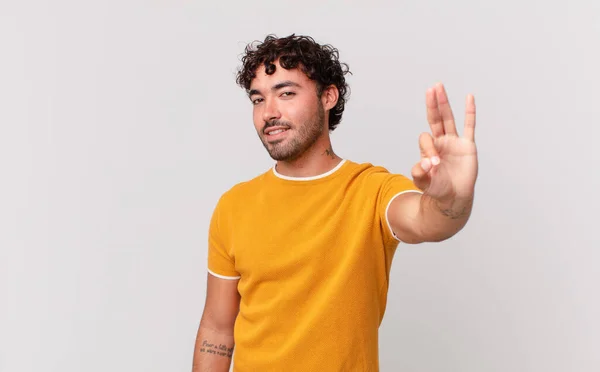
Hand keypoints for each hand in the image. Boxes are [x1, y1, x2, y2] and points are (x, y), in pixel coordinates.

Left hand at [411, 83, 477, 202]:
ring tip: (439, 87)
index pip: (426, 138)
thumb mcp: (423, 182)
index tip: (434, 165)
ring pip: (448, 118)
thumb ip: (419, 173)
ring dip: (444, 103)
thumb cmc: (437, 189)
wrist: (453, 198)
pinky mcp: (468, 146)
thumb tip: (427, 162)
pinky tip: (469, 97)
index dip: (428, 148)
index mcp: (428, 148)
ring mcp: (454, 142)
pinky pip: (469, 126)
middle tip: (431, 88)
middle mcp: (441, 142)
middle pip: (435, 118)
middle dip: (433, 104)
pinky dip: (470, 112)